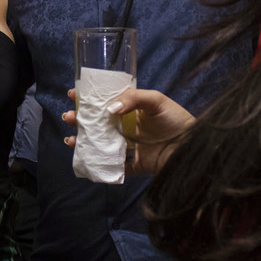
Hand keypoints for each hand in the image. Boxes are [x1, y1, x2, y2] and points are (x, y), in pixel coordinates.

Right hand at [63, 87, 193, 174]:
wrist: (192, 147)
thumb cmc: (176, 119)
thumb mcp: (156, 100)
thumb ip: (133, 99)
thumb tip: (109, 109)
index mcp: (130, 110)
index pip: (104, 102)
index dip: (88, 98)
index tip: (73, 94)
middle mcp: (126, 127)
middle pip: (97, 123)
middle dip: (79, 119)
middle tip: (68, 116)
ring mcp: (128, 146)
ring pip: (99, 143)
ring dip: (82, 141)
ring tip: (70, 139)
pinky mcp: (133, 165)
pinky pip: (112, 166)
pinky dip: (98, 164)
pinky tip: (86, 158)